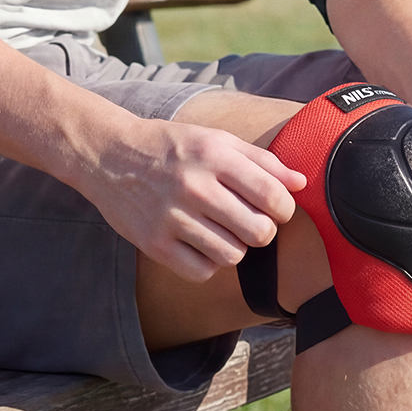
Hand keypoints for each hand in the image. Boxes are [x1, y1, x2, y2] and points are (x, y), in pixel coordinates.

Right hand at [71, 117, 305, 282]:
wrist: (109, 154)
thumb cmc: (171, 147)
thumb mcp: (216, 139)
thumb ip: (262, 161)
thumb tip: (302, 184)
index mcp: (214, 155)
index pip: (273, 197)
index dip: (285, 209)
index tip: (276, 208)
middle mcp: (194, 186)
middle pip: (259, 232)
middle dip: (263, 230)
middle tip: (250, 221)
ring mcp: (172, 217)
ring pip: (233, 255)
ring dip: (235, 247)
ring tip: (222, 230)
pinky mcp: (154, 244)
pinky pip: (202, 271)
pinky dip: (208, 262)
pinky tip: (200, 243)